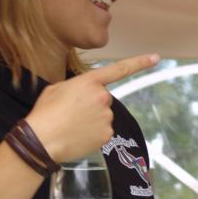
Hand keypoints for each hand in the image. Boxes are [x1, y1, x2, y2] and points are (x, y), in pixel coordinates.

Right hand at [25, 53, 159, 162]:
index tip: (156, 58)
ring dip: (91, 120)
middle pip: (103, 99)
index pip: (119, 69)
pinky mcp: (107, 135)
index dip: (139, 63)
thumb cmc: (45, 113)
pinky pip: (102, 131)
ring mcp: (107, 117)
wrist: (41, 140)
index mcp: (90, 82)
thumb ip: (76, 87)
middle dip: (92, 105)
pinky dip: (92, 134)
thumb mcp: (57, 89)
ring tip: (71, 125)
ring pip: (103, 116)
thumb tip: (82, 95)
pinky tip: (77, 135)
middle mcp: (103, 97)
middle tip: (72, 113)